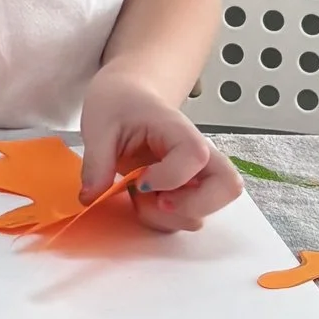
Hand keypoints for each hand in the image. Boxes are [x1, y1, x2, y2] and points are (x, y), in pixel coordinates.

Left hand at [79, 70, 241, 235]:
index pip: (196, 157)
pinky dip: (162, 220)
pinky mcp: (184, 192)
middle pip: (227, 187)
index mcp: (179, 130)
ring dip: (168, 217)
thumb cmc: (120, 104)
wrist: (127, 98)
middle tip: (157, 199)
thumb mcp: (100, 125)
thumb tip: (90, 197)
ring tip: (140, 196)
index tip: (139, 179)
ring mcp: (194, 177)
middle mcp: (197, 155)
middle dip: (191, 207)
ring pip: (203, 212)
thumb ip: (96, 161)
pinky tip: (141, 200)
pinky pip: (184, 218)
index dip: (170, 177)